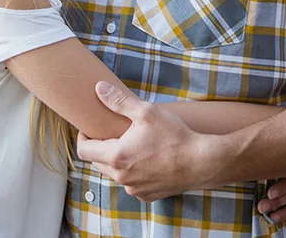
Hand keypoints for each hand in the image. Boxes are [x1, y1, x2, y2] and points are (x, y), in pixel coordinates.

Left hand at [75, 81, 208, 200]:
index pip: (84, 151)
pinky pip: (131, 184)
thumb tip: (98, 88)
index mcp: (116, 157)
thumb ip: (119, 101)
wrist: (202, 163)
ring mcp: (134, 189)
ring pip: (114, 174)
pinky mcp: (147, 196)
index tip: (89, 129)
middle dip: (100, 148)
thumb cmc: (175, 136)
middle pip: (97, 163)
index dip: (83, 138)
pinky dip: (132, 173)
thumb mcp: (146, 112)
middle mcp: (122, 177)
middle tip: (111, 133)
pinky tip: (145, 160)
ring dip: (116, 161)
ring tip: (131, 145)